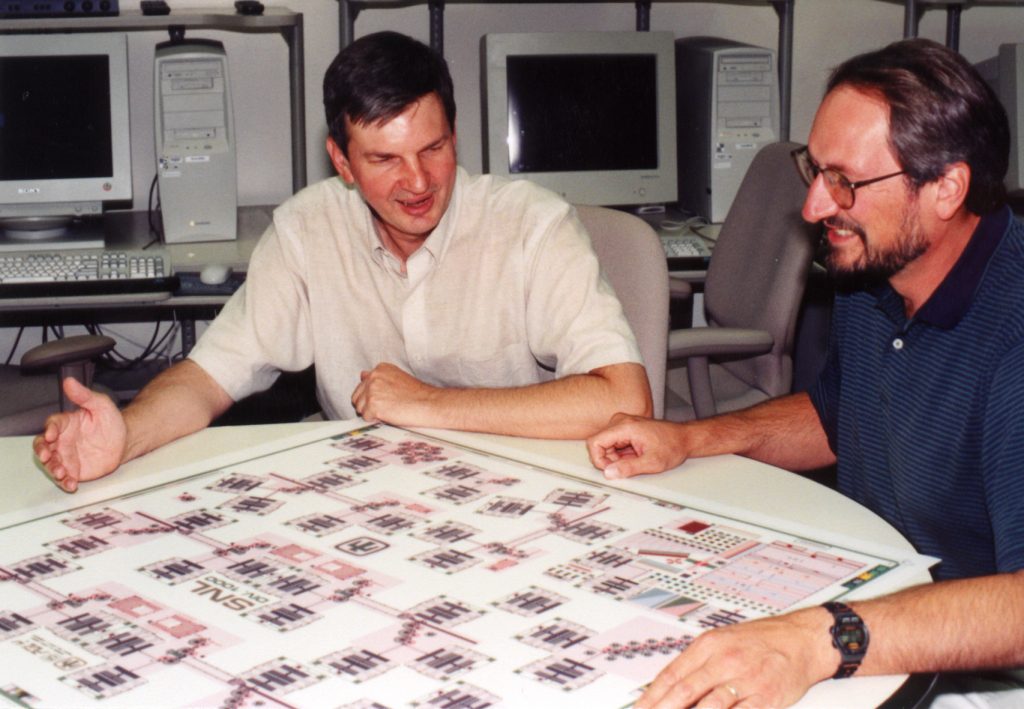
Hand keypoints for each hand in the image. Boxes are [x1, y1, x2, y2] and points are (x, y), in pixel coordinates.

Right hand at [32, 377, 126, 492]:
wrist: (124, 441)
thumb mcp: (101, 404)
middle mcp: (62, 441)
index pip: (52, 425)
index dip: (49, 429)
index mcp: (66, 423)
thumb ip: (84, 395)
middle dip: (42, 452)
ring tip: (61, 472)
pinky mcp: (74, 470)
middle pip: (44, 446)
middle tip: (47, 456)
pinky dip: (65, 482)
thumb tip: (70, 382)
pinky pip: (65, 478)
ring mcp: (66, 456)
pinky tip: (70, 484)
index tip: (52, 434)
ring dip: (52, 468)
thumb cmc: (111, 422)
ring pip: (51, 463)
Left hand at [351, 363, 437, 426]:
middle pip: (357, 396)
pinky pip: (366, 417)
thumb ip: (379, 377)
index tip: (384, 400)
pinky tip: (389, 415)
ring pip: (360, 408)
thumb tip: (363, 375)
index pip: (363, 384)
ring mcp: (372, 390)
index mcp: (380, 368)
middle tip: (386, 408)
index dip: (372, 396)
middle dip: (368, 405)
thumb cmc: (418, 395)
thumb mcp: (397, 378)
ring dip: (371, 413)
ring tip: (389, 411)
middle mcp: (374, 376)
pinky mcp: (373, 404)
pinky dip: (376, 420)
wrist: (429, 404)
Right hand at [586, 413, 691, 478]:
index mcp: (625, 426)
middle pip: (599, 444)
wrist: (684, 438)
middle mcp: (620, 421)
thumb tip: (608, 473)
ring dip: (614, 458)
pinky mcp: (624, 428)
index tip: (610, 470)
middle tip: (626, 468)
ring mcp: (622, 423)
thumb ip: (628, 468)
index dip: (598, 460)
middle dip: (608, 460)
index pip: (595, 442)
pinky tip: (634, 456)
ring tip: (634, 460)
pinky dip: (619, 454)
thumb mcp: (652, 463)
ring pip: (604, 445)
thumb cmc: (672, 446)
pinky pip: (612, 444)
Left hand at [636, 610, 830, 708]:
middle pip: (685, 691)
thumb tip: (668, 688)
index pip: (672, 674)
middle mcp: (724, 660)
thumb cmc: (761, 641)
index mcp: (709, 645)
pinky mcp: (765, 698)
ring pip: (709, 706)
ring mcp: (745, 680)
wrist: (801, 640)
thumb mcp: (722, 641)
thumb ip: (697, 664)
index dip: (652, 696)